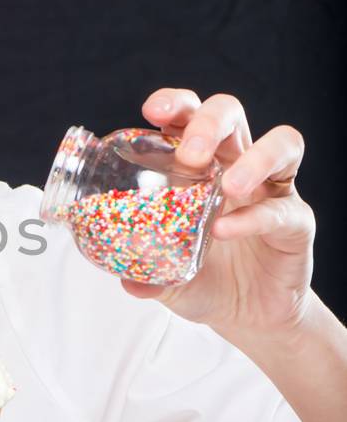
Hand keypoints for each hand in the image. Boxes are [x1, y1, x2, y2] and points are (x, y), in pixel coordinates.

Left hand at [122, 88, 315, 334]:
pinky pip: (281, 209)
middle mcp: (238, 166)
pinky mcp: (296, 222)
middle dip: (210, 122)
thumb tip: (125, 280)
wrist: (249, 317)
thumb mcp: (168, 277)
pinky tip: (225, 231)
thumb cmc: (207, 280)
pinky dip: (253, 217)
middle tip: (189, 155)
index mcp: (202, 165)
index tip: (153, 112)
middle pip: (232, 114)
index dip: (176, 104)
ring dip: (254, 158)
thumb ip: (148, 274)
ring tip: (227, 187)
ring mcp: (272, 190)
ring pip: (282, 144)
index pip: (191, 115)